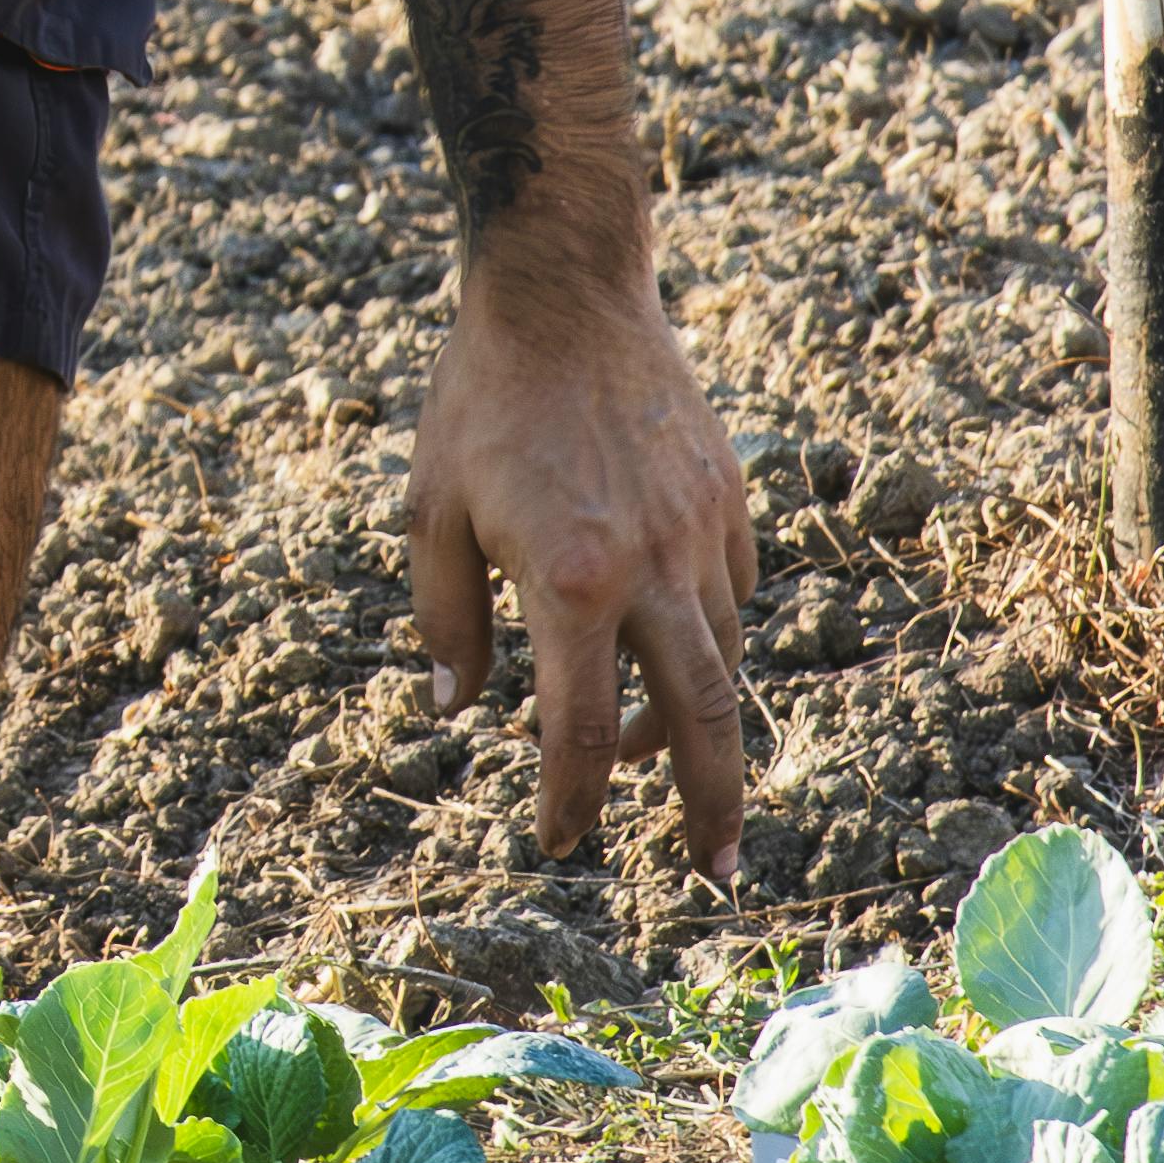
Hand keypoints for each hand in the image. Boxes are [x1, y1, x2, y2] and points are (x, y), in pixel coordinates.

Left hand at [404, 266, 757, 877]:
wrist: (565, 290)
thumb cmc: (483, 399)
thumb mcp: (432, 511)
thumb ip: (446, 621)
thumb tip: (456, 711)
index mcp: (570, 582)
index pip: (576, 729)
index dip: (568, 800)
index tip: (560, 842)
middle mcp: (651, 569)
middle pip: (701, 719)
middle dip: (711, 807)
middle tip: (715, 872)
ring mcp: (701, 533)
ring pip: (723, 660)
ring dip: (698, 724)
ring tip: (669, 765)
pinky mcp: (728, 500)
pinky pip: (731, 594)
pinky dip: (707, 638)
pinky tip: (672, 647)